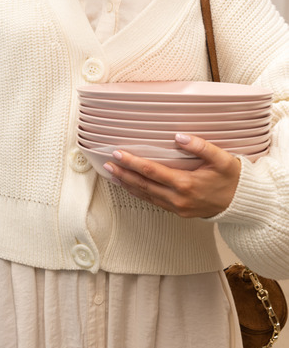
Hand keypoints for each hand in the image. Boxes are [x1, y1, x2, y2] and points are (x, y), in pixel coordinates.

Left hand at [103, 133, 241, 217]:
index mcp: (185, 184)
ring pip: (145, 195)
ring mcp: (176, 207)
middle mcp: (177, 198)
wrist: (242, 203)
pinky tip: (130, 186)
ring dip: (127, 184)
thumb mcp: (221, 159)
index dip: (132, 162)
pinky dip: (138, 193)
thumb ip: (201, 146)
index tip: (118, 154)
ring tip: (112, 174)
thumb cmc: (232, 178)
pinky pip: (152, 201)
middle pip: (142, 184)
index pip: (151, 171)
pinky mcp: (177, 211)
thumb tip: (179, 136)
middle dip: (123, 174)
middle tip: (107, 164)